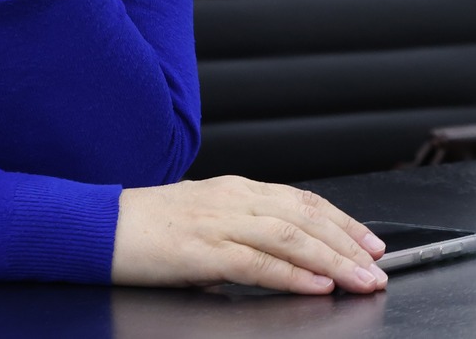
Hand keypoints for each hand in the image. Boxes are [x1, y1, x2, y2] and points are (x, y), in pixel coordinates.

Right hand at [112, 177, 388, 294]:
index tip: (370, 241)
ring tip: (360, 279)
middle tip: (378, 265)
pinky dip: (293, 275)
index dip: (341, 220)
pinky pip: (257, 263)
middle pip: (306, 217)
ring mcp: (219, 222)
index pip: (302, 200)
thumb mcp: (203, 219)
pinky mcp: (202, 250)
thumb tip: (277, 257)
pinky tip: (316, 286)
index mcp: (235, 189)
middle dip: (348, 242)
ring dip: (333, 260)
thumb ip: (241, 232)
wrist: (97, 228)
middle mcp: (233, 198)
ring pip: (291, 237)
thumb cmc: (147, 229)